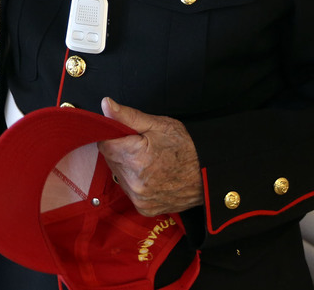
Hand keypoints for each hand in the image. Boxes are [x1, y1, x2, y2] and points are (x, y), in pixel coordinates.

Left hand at [98, 97, 203, 215]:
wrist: (208, 174)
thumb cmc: (186, 147)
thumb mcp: (158, 124)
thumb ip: (127, 116)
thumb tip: (105, 105)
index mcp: (133, 157)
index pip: (104, 144)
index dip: (114, 137)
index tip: (126, 135)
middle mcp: (133, 182)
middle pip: (111, 160)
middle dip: (121, 151)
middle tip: (141, 147)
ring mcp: (139, 198)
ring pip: (119, 176)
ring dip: (127, 168)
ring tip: (148, 162)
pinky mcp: (144, 208)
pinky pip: (130, 192)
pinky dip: (136, 184)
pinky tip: (151, 176)